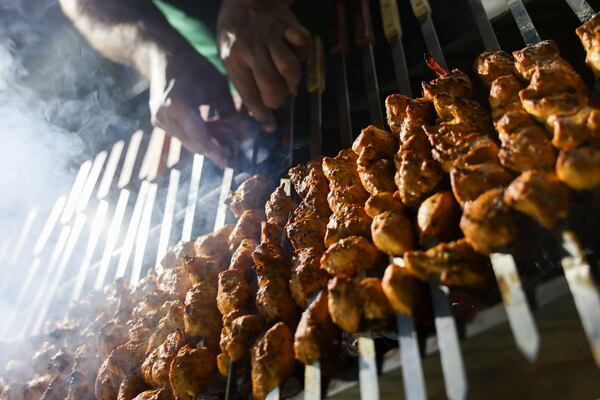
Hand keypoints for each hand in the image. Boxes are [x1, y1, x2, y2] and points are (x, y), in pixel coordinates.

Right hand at [148, 45, 248, 167]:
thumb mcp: (217, 85)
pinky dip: (199, 136)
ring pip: (189, 142)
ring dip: (209, 142)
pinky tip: (216, 129)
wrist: (162, 56)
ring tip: (230, 136)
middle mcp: (164, 117)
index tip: (229, 163)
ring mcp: (159, 121)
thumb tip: (243, 135)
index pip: (200, 138)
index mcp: (178, 105)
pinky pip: (182, 136)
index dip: (216, 152)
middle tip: (237, 144)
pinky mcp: (159, 123)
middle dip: (216, 147)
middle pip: (195, 144)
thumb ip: (229, 111)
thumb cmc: (193, 66)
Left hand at [217, 0, 310, 131]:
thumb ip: (244, 85)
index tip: (270, 126)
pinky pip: (304, 44)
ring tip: (289, 82)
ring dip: (293, 81)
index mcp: (234, 59)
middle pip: (271, 83)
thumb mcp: (230, 59)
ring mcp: (271, 35)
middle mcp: (252, 48)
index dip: (261, 113)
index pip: (248, 93)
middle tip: (278, 97)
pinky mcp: (288, 24)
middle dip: (278, 98)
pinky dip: (305, 55)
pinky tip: (297, 57)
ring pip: (289, 67)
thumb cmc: (237, 36)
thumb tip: (261, 117)